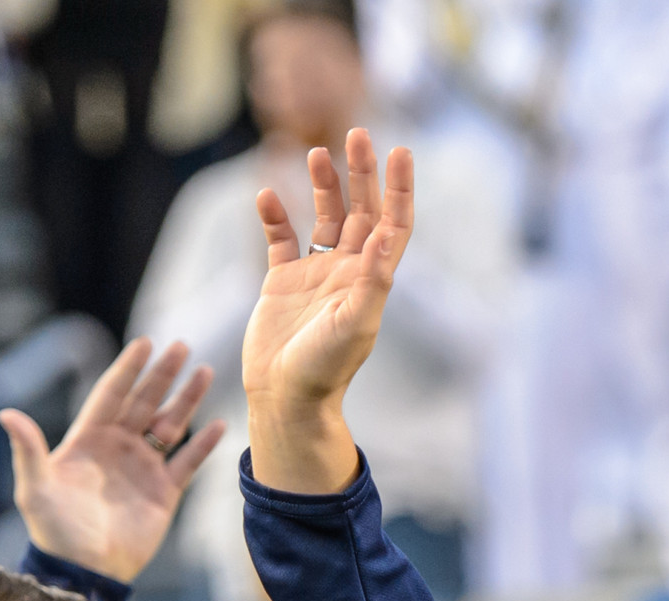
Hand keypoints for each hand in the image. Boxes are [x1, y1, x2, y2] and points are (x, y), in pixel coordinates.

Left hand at [1, 339, 225, 581]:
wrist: (85, 570)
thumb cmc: (55, 530)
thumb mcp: (35, 487)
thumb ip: (28, 449)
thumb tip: (6, 413)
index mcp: (88, 440)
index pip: (111, 395)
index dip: (127, 369)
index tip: (144, 344)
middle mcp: (118, 448)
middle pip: (144, 402)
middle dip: (162, 375)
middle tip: (181, 346)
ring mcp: (143, 469)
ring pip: (170, 425)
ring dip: (187, 400)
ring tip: (206, 373)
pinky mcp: (164, 493)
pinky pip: (188, 463)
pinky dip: (203, 445)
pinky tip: (218, 425)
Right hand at [244, 128, 413, 493]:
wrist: (286, 398)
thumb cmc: (324, 369)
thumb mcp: (354, 324)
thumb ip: (372, 279)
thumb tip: (386, 234)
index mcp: (371, 281)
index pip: (393, 226)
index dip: (400, 190)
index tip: (401, 151)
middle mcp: (348, 273)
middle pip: (361, 212)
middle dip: (363, 174)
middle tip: (359, 134)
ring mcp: (315, 276)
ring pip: (324, 218)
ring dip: (323, 186)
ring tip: (315, 152)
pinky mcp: (282, 282)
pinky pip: (280, 238)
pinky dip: (274, 215)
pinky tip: (267, 193)